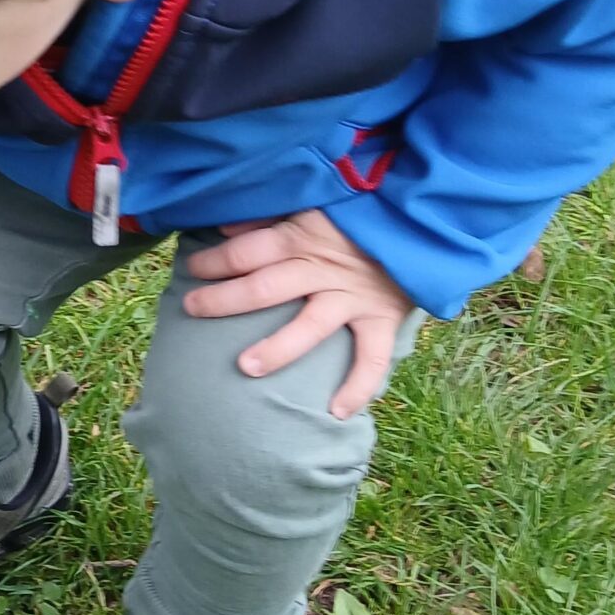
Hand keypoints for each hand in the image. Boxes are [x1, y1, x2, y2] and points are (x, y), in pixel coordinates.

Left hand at [181, 209, 414, 419]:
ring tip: (245, 367)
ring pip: (309, 326)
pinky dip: (358, 386)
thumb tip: (226, 228)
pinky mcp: (381, 317)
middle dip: (224, 300)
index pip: (248, 251)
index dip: (215, 260)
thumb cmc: (362, 208)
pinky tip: (336, 412)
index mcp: (303, 236)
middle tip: (190, 309)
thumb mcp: (315, 202)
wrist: (425, 216)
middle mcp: (323, 268)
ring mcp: (352, 296)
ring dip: (277, 348)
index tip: (190, 268)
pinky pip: (370, 357)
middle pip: (264, 287)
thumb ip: (271, 216)